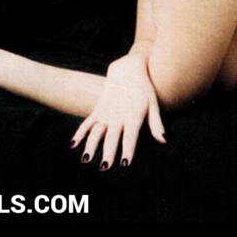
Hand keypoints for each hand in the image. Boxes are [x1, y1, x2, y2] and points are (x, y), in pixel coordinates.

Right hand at [71, 54, 164, 169]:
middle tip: (105, 168)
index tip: (125, 164)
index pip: (130, 136)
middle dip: (108, 153)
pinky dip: (79, 133)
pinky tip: (73, 145)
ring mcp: (106, 113)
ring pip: (96, 132)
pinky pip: (87, 123)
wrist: (127, 69)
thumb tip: (164, 141)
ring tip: (86, 160)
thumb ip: (156, 124)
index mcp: (133, 116)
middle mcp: (118, 116)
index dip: (128, 150)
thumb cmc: (144, 90)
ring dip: (90, 146)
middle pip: (112, 138)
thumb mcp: (153, 105)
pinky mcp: (98, 110)